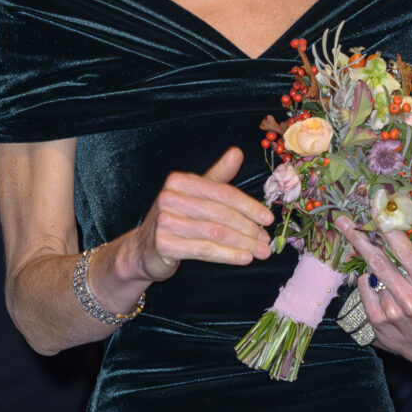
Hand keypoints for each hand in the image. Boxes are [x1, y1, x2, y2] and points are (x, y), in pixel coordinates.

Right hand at [134, 147, 273, 280]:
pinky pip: (204, 250)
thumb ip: (218, 176)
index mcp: (180, 181)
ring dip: (243, 243)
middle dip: (248, 228)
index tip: (268, 219)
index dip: (248, 206)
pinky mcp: (164, 244)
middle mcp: (170, 197)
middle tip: (266, 240)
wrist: (143, 249)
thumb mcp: (197, 194)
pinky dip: (228, 255)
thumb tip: (237, 153)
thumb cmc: (176, 219)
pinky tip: (244, 258)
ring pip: (215, 233)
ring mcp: (165, 221)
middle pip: (220, 213)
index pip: (222, 192)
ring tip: (261, 251)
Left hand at [335, 216, 411, 361]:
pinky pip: (363, 286)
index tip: (376, 211)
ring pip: (370, 273)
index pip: (404, 252)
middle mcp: (408, 299)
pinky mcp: (376, 318)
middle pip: (378, 260)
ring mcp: (390, 310)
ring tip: (371, 253)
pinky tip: (379, 283)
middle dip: (358, 238)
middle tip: (343, 220)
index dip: (388, 229)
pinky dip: (367, 279)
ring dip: (368, 260)